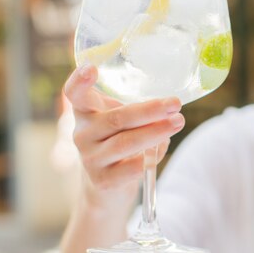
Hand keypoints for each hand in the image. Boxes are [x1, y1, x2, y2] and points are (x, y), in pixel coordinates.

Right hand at [63, 64, 184, 211]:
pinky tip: (162, 148)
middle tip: (175, 103)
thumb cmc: (117, 141)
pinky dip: (148, 158)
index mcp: (86, 112)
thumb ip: (137, 111)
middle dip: (150, 110)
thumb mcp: (120, 120)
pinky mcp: (102, 180)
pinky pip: (129, 169)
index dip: (79, 81)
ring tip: (178, 121)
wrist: (105, 185)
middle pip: (116, 118)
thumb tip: (170, 111)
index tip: (91, 67)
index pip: (75, 94)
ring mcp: (90, 158)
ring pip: (126, 142)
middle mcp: (83, 134)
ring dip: (156, 131)